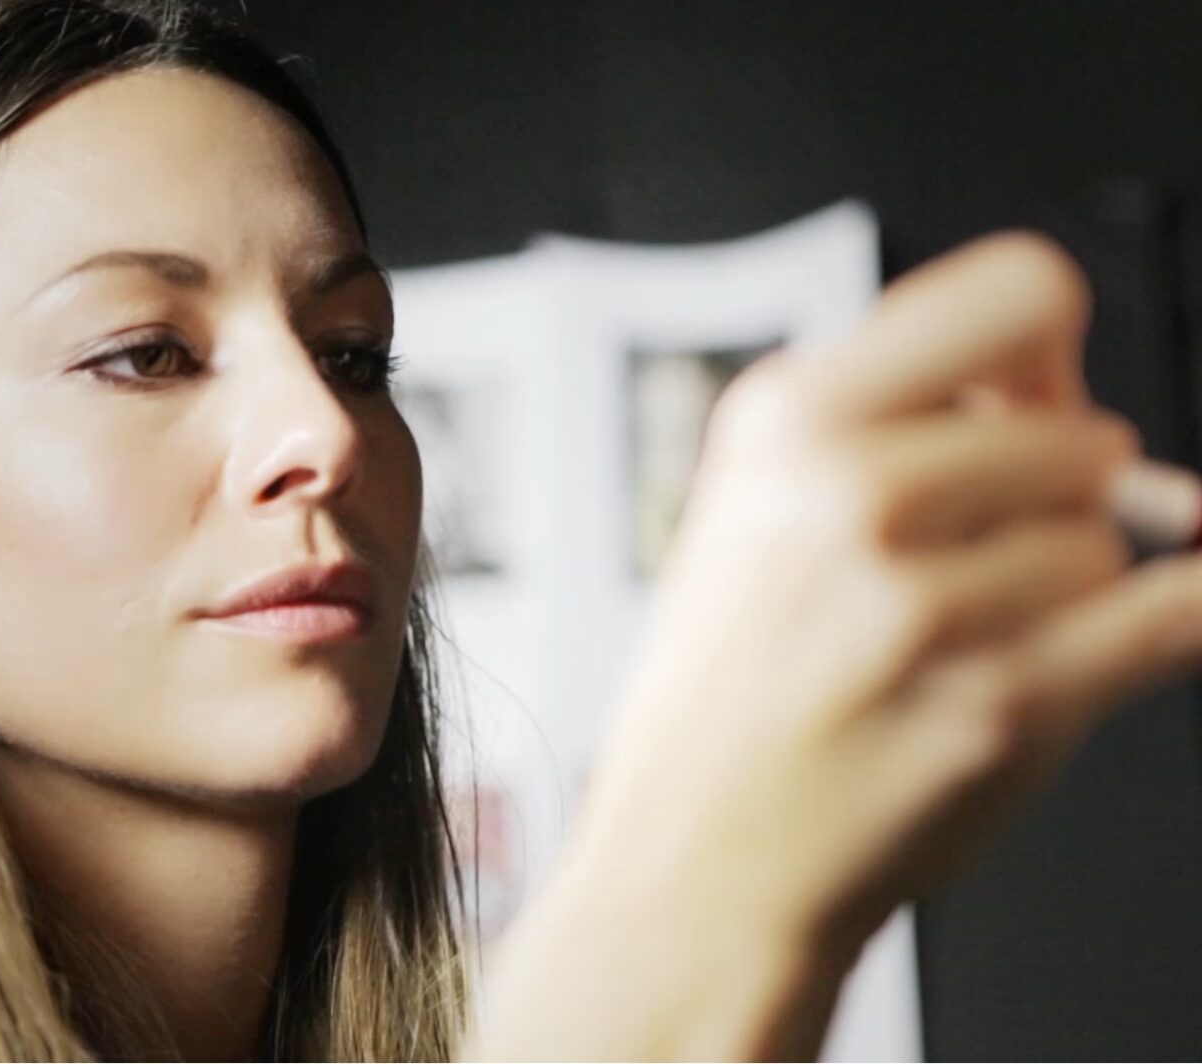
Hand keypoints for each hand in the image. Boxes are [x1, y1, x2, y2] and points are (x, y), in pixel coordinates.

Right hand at [463, 232, 1201, 1059]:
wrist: (695, 866)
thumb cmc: (730, 694)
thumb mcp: (751, 510)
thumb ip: (887, 422)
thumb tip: (1051, 374)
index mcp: (784, 421)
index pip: (1016, 291)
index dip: (1045, 352)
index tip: (1032, 402)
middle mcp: (845, 493)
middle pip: (1077, 436)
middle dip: (1050, 502)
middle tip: (970, 566)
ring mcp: (917, 603)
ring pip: (1100, 547)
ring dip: (1063, 599)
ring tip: (956, 652)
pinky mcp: (994, 707)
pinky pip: (1167, 620)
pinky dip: (1171, 622)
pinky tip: (1125, 635)